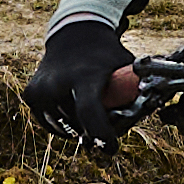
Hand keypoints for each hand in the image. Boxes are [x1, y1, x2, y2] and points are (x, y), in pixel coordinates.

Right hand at [28, 14, 134, 142]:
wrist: (74, 35)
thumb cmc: (105, 54)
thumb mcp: (125, 67)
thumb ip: (134, 91)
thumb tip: (152, 113)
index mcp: (83, 76)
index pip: (90, 114)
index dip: (102, 136)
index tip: (111, 149)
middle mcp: (57, 83)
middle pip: (79, 125)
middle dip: (94, 130)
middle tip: (105, 121)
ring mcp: (40, 90)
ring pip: (65, 128)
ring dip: (78, 127)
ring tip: (88, 109)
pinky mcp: (30, 95)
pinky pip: (50, 123)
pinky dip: (63, 122)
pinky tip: (72, 107)